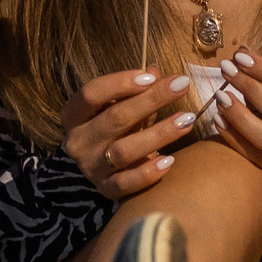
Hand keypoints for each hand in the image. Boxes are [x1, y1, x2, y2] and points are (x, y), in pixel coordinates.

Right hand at [59, 69, 197, 200]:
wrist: (107, 169)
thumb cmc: (116, 130)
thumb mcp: (122, 106)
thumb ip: (137, 91)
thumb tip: (156, 72)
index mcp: (74, 115)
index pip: (91, 94)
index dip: (120, 83)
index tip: (151, 77)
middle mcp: (78, 142)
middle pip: (115, 118)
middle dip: (151, 100)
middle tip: (182, 85)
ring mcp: (91, 168)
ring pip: (124, 151)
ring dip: (158, 134)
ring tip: (187, 120)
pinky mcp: (106, 189)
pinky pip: (127, 183)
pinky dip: (148, 173)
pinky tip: (170, 160)